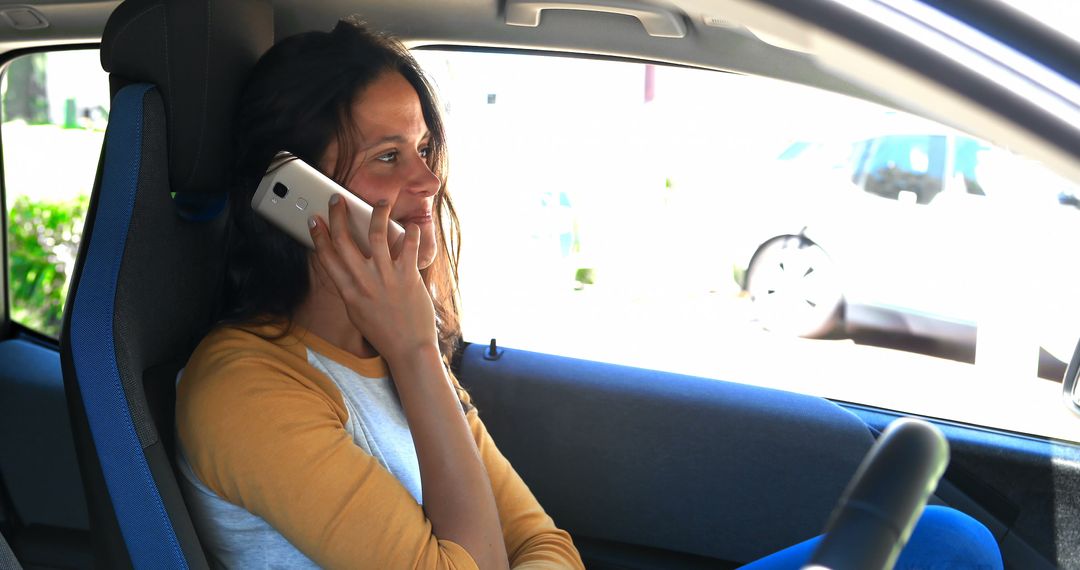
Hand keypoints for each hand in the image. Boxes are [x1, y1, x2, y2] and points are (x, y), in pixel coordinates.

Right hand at [309, 194, 437, 364]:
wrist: (408, 349)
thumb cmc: (383, 332)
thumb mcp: (357, 312)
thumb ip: (351, 289)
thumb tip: (346, 268)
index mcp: (348, 292)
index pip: (327, 257)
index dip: (319, 235)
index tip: (316, 219)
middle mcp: (364, 282)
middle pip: (344, 240)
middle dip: (339, 215)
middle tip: (338, 199)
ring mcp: (386, 278)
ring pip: (376, 235)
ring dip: (378, 213)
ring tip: (381, 201)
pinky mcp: (409, 277)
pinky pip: (409, 247)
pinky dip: (411, 233)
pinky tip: (412, 225)